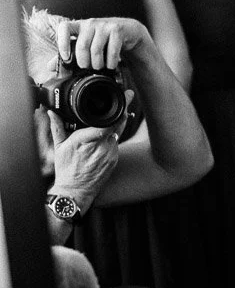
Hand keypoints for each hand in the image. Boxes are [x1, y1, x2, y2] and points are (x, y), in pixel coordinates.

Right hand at [49, 92, 132, 210]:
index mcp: (85, 140)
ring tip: (114, 117)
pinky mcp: (114, 161)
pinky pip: (116, 144)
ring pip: (117, 134)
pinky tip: (106, 138)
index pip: (106, 123)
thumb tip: (52, 112)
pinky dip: (112, 139)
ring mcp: (109, 154)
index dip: (117, 111)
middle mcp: (100, 147)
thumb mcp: (59, 147)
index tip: (125, 98)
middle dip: (122, 111)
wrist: (76, 190)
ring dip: (115, 126)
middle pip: (117, 125)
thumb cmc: (66, 169)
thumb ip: (57, 127)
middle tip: (128, 97)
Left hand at [56, 16, 148, 70]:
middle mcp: (90, 23)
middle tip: (88, 68)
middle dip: (84, 62)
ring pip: (96, 50)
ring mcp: (104, 26)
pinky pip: (111, 51)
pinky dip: (110, 62)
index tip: (66, 57)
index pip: (64, 27)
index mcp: (80, 26)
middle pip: (81, 45)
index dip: (62, 42)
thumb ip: (70, 55)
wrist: (129, 32)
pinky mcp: (117, 30)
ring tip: (100, 67)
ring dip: (98, 64)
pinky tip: (111, 65)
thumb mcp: (87, 45)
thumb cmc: (105, 40)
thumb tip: (50, 67)